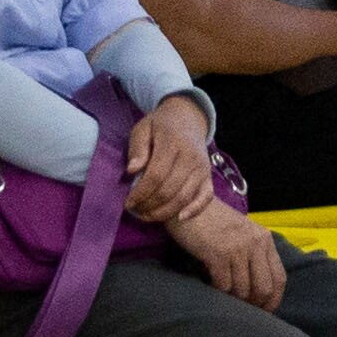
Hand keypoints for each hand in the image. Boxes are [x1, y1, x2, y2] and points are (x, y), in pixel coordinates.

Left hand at [121, 93, 214, 225]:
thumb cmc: (160, 126)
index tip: (128, 202)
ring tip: (147, 215)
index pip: (156, 175)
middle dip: (149, 205)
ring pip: (184, 198)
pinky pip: (206, 197)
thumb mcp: (143, 129)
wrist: (188, 118)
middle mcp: (191, 157)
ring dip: (164, 212)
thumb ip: (137, 148)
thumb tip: (132, 170)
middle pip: (169, 190)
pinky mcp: (208, 176)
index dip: (140, 193)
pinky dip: (194, 210)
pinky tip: (179, 218)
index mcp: (173, 143)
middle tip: (135, 210)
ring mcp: (202, 168)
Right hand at [174, 198, 286, 308]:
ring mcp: (238, 249)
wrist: (189, 201)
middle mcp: (255, 244)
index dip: (273, 299)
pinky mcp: (218, 254)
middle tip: (241, 308)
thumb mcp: (242, 232)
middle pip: (264, 288)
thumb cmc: (213, 221)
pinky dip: (217, 291)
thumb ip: (254, 253)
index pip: (279, 278)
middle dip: (253, 304)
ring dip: (232, 298)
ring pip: (242, 290)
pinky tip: (211, 286)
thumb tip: (258, 288)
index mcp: (264, 239)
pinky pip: (224, 285)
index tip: (265, 312)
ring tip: (223, 293)